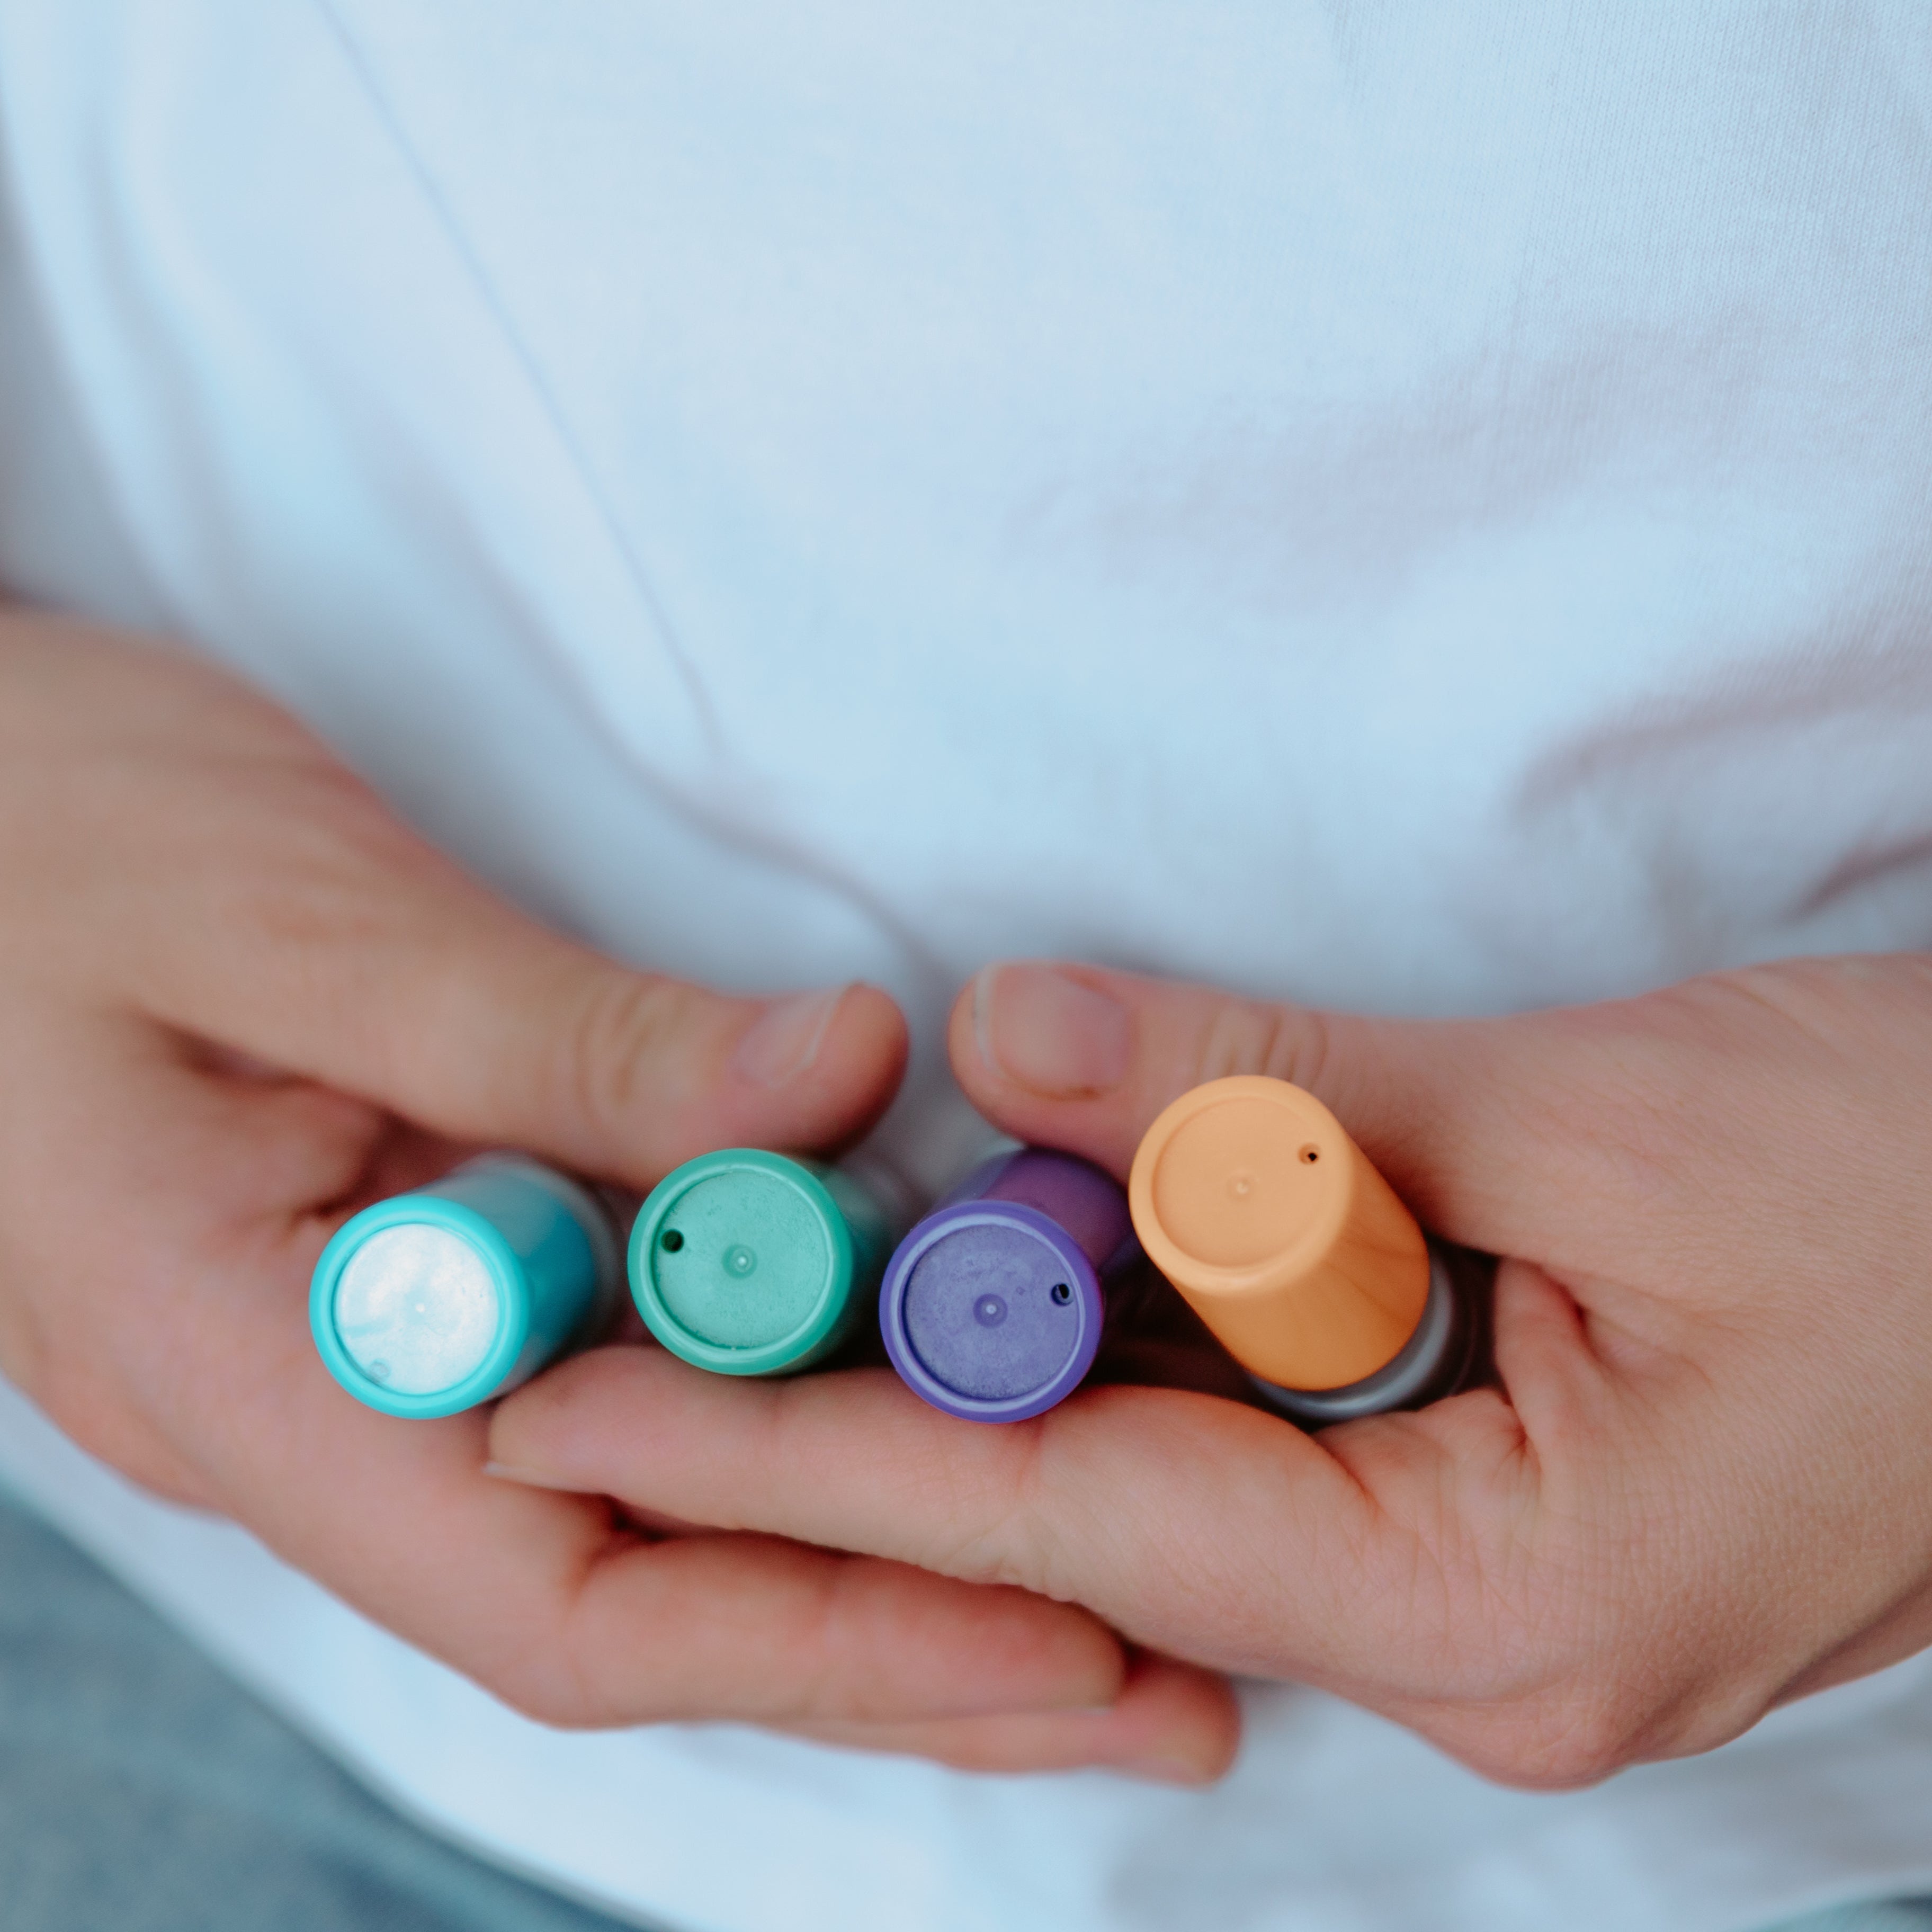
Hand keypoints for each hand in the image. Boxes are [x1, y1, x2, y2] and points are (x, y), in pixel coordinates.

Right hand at [0, 616, 1210, 1769]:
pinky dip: (784, 1420)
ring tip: (1105, 1599)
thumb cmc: (48, 832)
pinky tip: (920, 1420)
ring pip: (650, 1511)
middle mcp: (319, 1411)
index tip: (1063, 1626)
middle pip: (644, 1594)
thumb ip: (564, 1034)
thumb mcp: (300, 920)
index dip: (831, 1629)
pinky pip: (626, 1394)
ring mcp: (368, 1353)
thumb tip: (839, 1086)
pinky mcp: (419, 1273)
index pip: (568, 1594)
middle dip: (906, 1646)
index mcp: (243, 1368)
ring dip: (869, 1554)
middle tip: (1163, 1684)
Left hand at [491, 952, 1931, 1786]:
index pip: (1060, 1527)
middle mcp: (1474, 1640)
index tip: (583, 1421)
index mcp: (1501, 1609)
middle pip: (1099, 1509)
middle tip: (655, 1299)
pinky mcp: (1510, 1502)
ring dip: (1018, 1341)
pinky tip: (1048, 1234)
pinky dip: (1156, 1327)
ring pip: (1182, 1461)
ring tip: (802, 1253)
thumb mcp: (1604, 1114)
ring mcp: (1494, 1587)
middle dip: (879, 1394)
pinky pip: (1274, 1428)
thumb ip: (1283, 1094)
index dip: (801, 1460)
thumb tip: (1017, 1041)